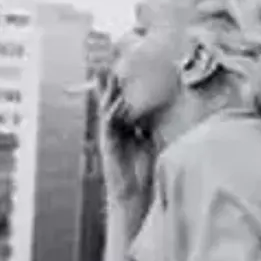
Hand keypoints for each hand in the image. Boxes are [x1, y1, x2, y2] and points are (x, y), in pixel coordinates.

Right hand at [97, 75, 154, 213]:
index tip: (119, 69)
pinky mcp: (107, 147)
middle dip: (108, 85)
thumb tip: (155, 114)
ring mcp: (109, 138)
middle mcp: (114, 132)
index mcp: (123, 131)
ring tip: (105, 76)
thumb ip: (149, 129)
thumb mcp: (149, 145)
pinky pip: (108, 126)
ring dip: (106, 93)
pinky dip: (111, 114)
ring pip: (105, 111)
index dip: (118, 88)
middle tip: (106, 64)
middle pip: (109, 103)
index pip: (120, 104)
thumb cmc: (141, 173)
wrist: (134, 195)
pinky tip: (114, 103)